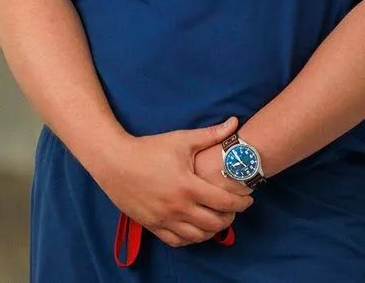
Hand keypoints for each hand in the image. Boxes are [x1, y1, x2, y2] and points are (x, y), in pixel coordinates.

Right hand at [93, 116, 253, 247]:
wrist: (115, 162)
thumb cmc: (150, 149)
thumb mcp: (181, 140)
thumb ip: (211, 135)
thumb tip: (235, 122)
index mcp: (188, 186)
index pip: (224, 202)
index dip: (241, 202)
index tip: (248, 198)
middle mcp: (178, 207)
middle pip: (215, 223)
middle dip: (231, 217)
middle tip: (235, 208)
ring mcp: (164, 219)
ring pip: (198, 236)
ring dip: (213, 230)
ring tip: (219, 218)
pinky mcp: (153, 226)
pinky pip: (178, 241)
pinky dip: (192, 238)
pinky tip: (197, 228)